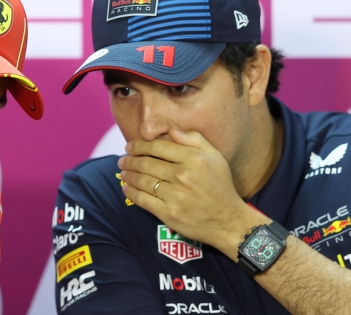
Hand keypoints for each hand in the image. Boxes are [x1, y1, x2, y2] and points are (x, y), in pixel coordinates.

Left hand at [118, 129, 268, 255]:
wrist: (228, 220)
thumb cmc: (220, 185)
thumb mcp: (215, 157)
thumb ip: (194, 139)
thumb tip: (171, 130)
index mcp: (194, 159)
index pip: (157, 147)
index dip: (139, 146)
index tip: (129, 146)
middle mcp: (183, 176)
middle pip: (146, 163)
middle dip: (130, 160)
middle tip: (122, 160)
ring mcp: (175, 195)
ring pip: (142, 181)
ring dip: (128, 175)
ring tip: (122, 172)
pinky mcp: (168, 213)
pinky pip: (143, 199)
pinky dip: (131, 192)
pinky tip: (126, 187)